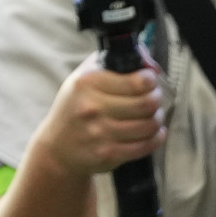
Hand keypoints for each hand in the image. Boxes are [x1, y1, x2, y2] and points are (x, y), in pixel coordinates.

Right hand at [31, 53, 164, 179]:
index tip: (149, 80)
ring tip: (152, 114)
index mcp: (86, 83)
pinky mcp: (109, 153)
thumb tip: (152, 67)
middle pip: (147, 103)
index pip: (136, 81)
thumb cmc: (75, 107)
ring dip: (158, 118)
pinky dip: (157, 137)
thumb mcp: (83, 78)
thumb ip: (114, 63)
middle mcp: (92, 107)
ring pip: (150, 124)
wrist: (58, 147)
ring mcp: (100, 132)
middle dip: (156, 98)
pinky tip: (153, 132)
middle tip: (154, 97)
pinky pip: (147, 145)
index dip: (150, 80)